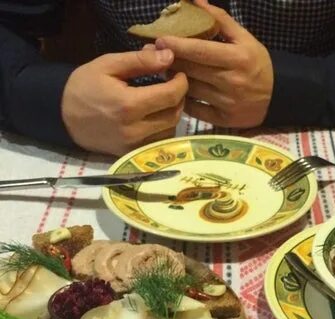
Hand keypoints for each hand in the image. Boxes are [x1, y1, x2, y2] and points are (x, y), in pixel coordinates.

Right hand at [61, 48, 187, 154]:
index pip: (170, 95)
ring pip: (170, 131)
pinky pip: (159, 142)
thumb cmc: (83, 86)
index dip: (181, 83)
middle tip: (173, 85)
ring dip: (173, 114)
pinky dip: (164, 128)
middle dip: (179, 98)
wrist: (61, 116)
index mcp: (128, 105)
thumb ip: (140, 61)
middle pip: (174, 115)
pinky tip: (156, 116)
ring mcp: (135, 145)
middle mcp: (135, 129)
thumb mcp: (108, 65)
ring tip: (164, 100)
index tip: (179, 74)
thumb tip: (169, 56)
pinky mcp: (133, 153)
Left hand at [155, 0, 273, 127]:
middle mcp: (232, 82)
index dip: (178, 45)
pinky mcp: (224, 120)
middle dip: (170, 60)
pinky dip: (184, 100)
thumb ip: (219, 19)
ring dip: (174, 79)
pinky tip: (179, 91)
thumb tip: (194, 0)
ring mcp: (227, 103)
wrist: (278, 97)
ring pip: (190, 90)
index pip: (201, 51)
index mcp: (238, 58)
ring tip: (166, 69)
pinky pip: (195, 110)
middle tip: (154, 52)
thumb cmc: (257, 64)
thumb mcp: (244, 38)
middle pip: (192, 70)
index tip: (159, 39)